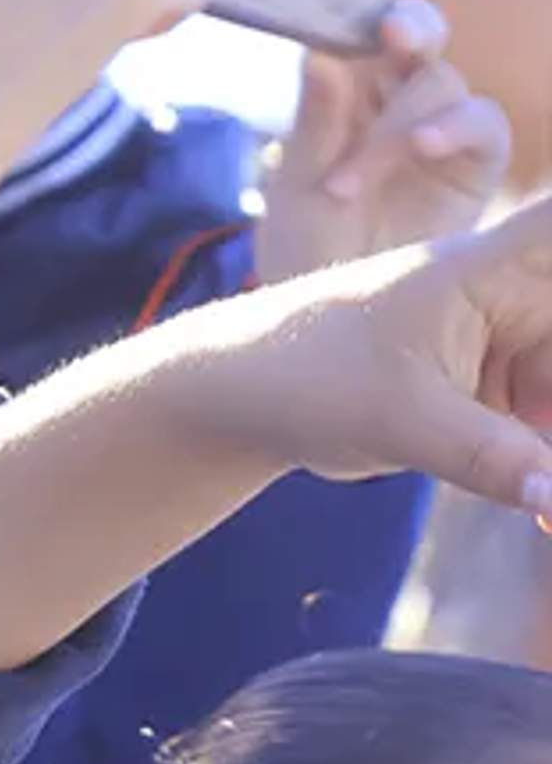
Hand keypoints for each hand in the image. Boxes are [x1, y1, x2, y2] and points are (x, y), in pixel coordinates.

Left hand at [174, 187, 551, 513]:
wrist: (242, 397)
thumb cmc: (304, 374)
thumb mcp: (400, 419)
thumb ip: (494, 461)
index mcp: (495, 267)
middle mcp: (522, 295)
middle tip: (529, 413)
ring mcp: (522, 342)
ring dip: (551, 429)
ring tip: (486, 430)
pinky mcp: (510, 390)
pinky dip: (548, 454)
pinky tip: (540, 496)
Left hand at [257, 0, 512, 285]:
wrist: (337, 302)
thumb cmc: (306, 239)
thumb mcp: (293, 184)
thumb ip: (312, 125)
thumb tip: (316, 56)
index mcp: (344, 86)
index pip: (359, 27)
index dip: (362, 9)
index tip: (351, 11)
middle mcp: (395, 94)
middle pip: (419, 33)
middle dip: (410, 27)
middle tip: (392, 32)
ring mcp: (439, 122)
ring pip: (440, 83)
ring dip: (396, 125)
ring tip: (347, 183)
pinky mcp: (476, 158)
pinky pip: (482, 125)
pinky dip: (454, 128)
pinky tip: (423, 145)